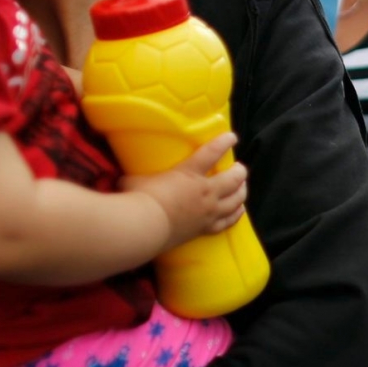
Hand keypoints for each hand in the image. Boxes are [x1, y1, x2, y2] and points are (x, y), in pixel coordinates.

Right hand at [124, 132, 247, 245]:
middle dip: (239, 172)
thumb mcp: (135, 180)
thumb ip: (136, 177)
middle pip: (233, 179)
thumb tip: (124, 179)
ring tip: (243, 187)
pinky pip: (228, 221)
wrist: (145, 228)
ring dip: (242, 191)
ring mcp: (208, 211)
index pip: (212, 152)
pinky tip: (240, 211)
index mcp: (189, 173)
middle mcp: (205, 191)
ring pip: (236, 200)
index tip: (232, 137)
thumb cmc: (138, 199)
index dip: (224, 142)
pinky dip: (236, 215)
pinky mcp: (205, 229)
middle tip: (239, 168)